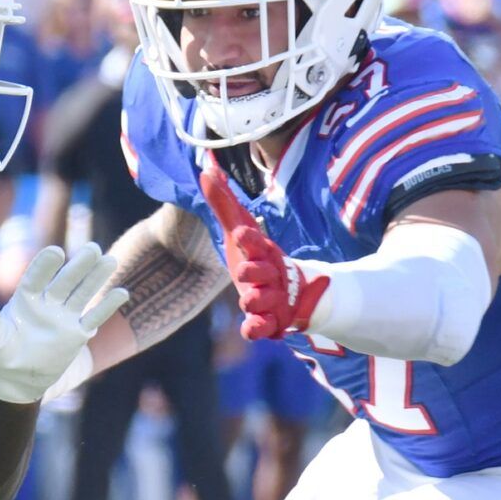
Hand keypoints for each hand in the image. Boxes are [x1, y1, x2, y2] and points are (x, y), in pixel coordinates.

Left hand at [0, 243, 127, 403]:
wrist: (16, 381)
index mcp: (25, 299)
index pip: (37, 277)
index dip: (46, 265)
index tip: (55, 252)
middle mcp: (47, 303)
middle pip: (66, 280)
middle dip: (79, 265)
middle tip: (92, 248)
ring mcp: (64, 317)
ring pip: (83, 293)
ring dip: (96, 278)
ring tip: (109, 260)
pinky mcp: (77, 334)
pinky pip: (94, 317)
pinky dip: (107, 306)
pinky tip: (122, 292)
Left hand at [200, 168, 327, 339]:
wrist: (294, 293)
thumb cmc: (259, 257)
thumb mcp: (240, 231)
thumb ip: (223, 204)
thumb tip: (206, 169)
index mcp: (261, 251)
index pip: (255, 242)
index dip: (248, 238)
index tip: (241, 233)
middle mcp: (268, 274)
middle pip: (259, 273)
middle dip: (252, 272)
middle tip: (243, 272)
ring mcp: (271, 299)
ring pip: (260, 301)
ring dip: (253, 301)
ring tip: (249, 300)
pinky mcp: (270, 322)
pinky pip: (263, 329)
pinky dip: (256, 330)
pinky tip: (249, 330)